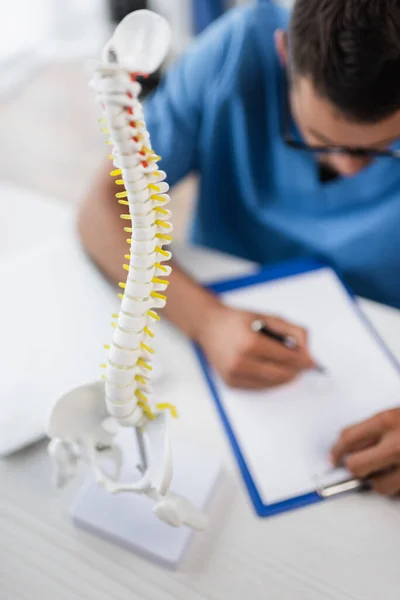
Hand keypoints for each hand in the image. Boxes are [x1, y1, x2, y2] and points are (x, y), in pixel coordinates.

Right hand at [197, 304, 316, 388]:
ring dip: (284, 376)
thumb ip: (292, 331)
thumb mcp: (268, 317)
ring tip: (288, 366)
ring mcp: (234, 374)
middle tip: (303, 365)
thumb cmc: (239, 321)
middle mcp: (241, 361)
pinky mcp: (231, 382)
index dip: (303, 361)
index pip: (287, 358)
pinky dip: (270, 380)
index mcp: (251, 342)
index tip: (313, 362)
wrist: (209, 326)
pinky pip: (259, 386)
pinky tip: (271, 368)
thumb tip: (306, 351)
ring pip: (272, 383)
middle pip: (281, 373)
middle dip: (296, 370)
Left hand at [330, 408, 399, 495]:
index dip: (336, 451)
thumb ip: (373, 429)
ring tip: (389, 469)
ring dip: (380, 481)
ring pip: (379, 485)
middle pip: (356, 466)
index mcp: (386, 422)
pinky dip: (396, 486)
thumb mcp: (393, 416)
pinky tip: (399, 474)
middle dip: (355, 468)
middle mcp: (395, 445)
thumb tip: (350, 449)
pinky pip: (396, 492)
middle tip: (358, 468)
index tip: (333, 459)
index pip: (348, 439)